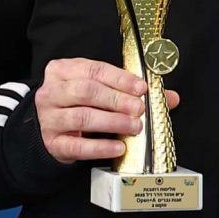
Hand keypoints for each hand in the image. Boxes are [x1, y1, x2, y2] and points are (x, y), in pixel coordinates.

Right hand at [35, 58, 180, 164]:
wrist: (50, 128)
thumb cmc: (79, 104)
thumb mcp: (100, 90)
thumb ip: (130, 91)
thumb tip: (169, 97)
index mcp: (63, 71)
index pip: (94, 70)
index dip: (120, 79)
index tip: (142, 88)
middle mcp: (51, 92)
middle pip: (86, 91)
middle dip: (117, 100)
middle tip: (139, 109)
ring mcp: (49, 118)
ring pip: (82, 117)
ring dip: (112, 122)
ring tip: (134, 127)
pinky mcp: (53, 143)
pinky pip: (77, 146)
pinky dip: (101, 147)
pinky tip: (119, 147)